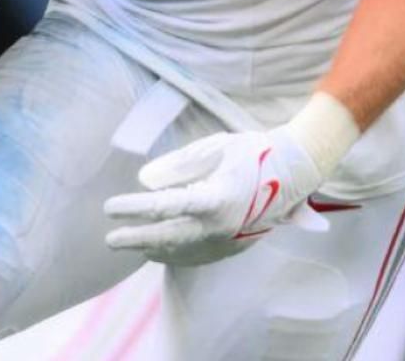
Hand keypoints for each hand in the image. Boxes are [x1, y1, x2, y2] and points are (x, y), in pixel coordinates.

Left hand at [104, 128, 322, 265]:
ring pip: (180, 250)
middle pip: (168, 236)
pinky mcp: (232, 247)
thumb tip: (145, 181)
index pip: (165, 205)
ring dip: (151, 248)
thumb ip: (178, 166)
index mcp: (217, 197)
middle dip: (136, 238)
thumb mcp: (214, 148)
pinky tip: (157, 251)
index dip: (134, 208)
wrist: (294, 172)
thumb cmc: (252, 153)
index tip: (110, 207)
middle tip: (111, 239)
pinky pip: (196, 256)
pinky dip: (173, 254)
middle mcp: (221, 225)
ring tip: (128, 244)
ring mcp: (228, 240)